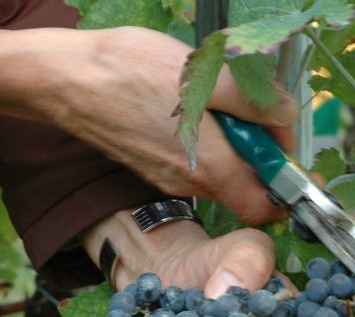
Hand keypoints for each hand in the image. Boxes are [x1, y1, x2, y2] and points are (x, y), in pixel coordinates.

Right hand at [0, 26, 296, 224]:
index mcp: (211, 168)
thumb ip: (254, 102)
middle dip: (260, 155)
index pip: (265, 207)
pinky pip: (195, 162)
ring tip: (221, 101)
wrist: (66, 80)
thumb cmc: (131, 70)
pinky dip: (208, 141)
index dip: (287, 184)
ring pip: (220, 173)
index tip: (288, 148)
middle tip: (256, 111)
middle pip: (245, 187)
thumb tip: (288, 119)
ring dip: (233, 144)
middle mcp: (192, 183)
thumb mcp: (206, 74)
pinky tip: (193, 106)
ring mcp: (170, 177)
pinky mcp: (154, 165)